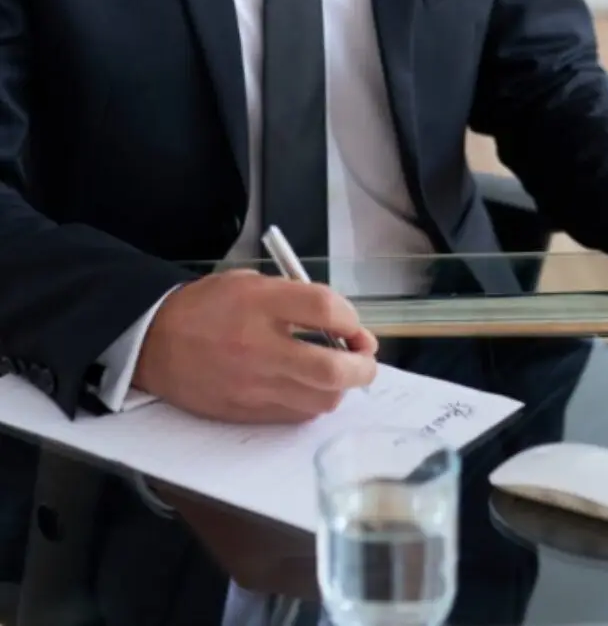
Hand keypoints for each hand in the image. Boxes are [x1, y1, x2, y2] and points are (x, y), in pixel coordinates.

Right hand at [133, 270, 378, 422]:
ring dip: (341, 387)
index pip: (326, 310)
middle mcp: (258, 347)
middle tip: (364, 358)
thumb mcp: (251, 284)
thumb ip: (298, 298)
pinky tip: (309, 387)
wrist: (153, 342)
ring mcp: (253, 385)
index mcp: (259, 304)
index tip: (352, 325)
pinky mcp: (247, 412)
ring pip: (323, 399)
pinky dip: (314, 401)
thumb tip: (344, 325)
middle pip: (334, 369)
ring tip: (336, 373)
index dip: (351, 319)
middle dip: (363, 366)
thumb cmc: (207, 308)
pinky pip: (299, 415)